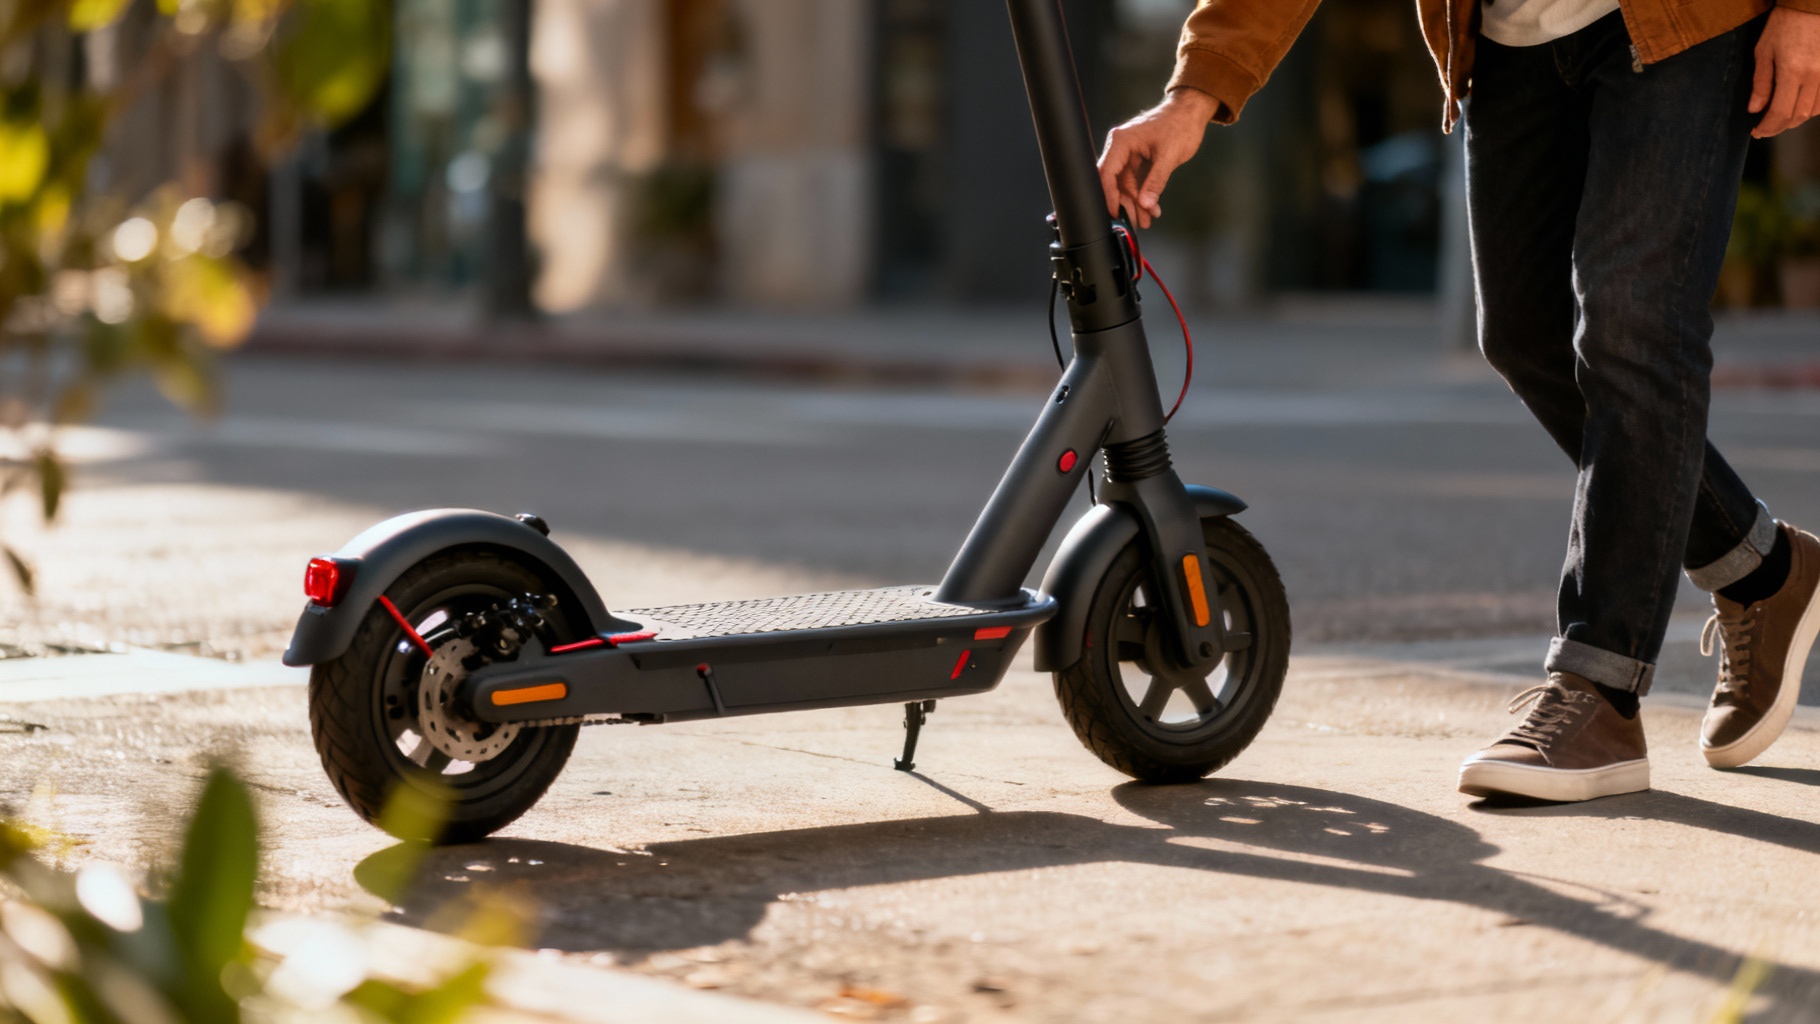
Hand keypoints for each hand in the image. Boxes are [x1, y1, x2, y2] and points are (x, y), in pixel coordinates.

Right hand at [1097, 88, 1217, 227]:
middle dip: (1126, 204)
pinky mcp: (1138, 159)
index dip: (1109, 196)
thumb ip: (1156, 182)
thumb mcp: (1169, 156)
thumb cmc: (1180, 124)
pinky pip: (1136, 181)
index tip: (1116, 214)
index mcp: (1121, 141)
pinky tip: (1152, 209)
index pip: (1106, 173)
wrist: (1191, 112)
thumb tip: (1146, 205)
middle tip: (1137, 222)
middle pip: (1114, 182)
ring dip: (1136, 203)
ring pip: (1126, 185)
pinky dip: (1144, 195)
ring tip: (1147, 220)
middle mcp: (1120, 147)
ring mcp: (1129, 154)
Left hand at [1750, 6, 1819, 137]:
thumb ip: (1761, 83)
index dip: (1768, 127)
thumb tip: (1755, 109)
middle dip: (1780, 126)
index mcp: (1793, 71)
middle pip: (1799, 116)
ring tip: (1780, 116)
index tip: (1757, 131)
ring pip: (1814, 111)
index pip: (1781, 112)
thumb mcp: (1764, 52)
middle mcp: (1815, 75)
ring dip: (1796, 118)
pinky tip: (1798, 104)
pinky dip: (1812, 108)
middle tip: (1766, 127)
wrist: (1812, 6)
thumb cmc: (1785, 24)